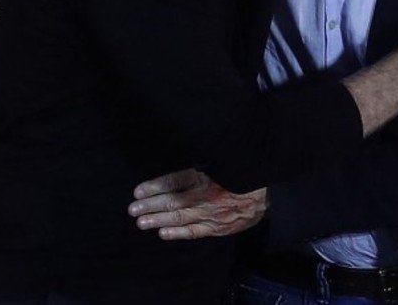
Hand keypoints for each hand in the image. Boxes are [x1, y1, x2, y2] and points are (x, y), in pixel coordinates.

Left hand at [127, 168, 266, 240]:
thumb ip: (196, 167)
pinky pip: (195, 231)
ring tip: (140, 222)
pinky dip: (178, 233)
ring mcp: (212, 213)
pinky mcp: (218, 228)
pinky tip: (162, 233)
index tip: (137, 191)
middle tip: (132, 209)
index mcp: (206, 176)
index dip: (155, 186)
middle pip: (174, 201)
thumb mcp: (218, 163)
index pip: (175, 181)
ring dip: (158, 220)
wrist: (265, 195)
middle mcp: (207, 195)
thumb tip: (171, 171)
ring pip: (181, 217)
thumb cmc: (237, 176)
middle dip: (151, 205)